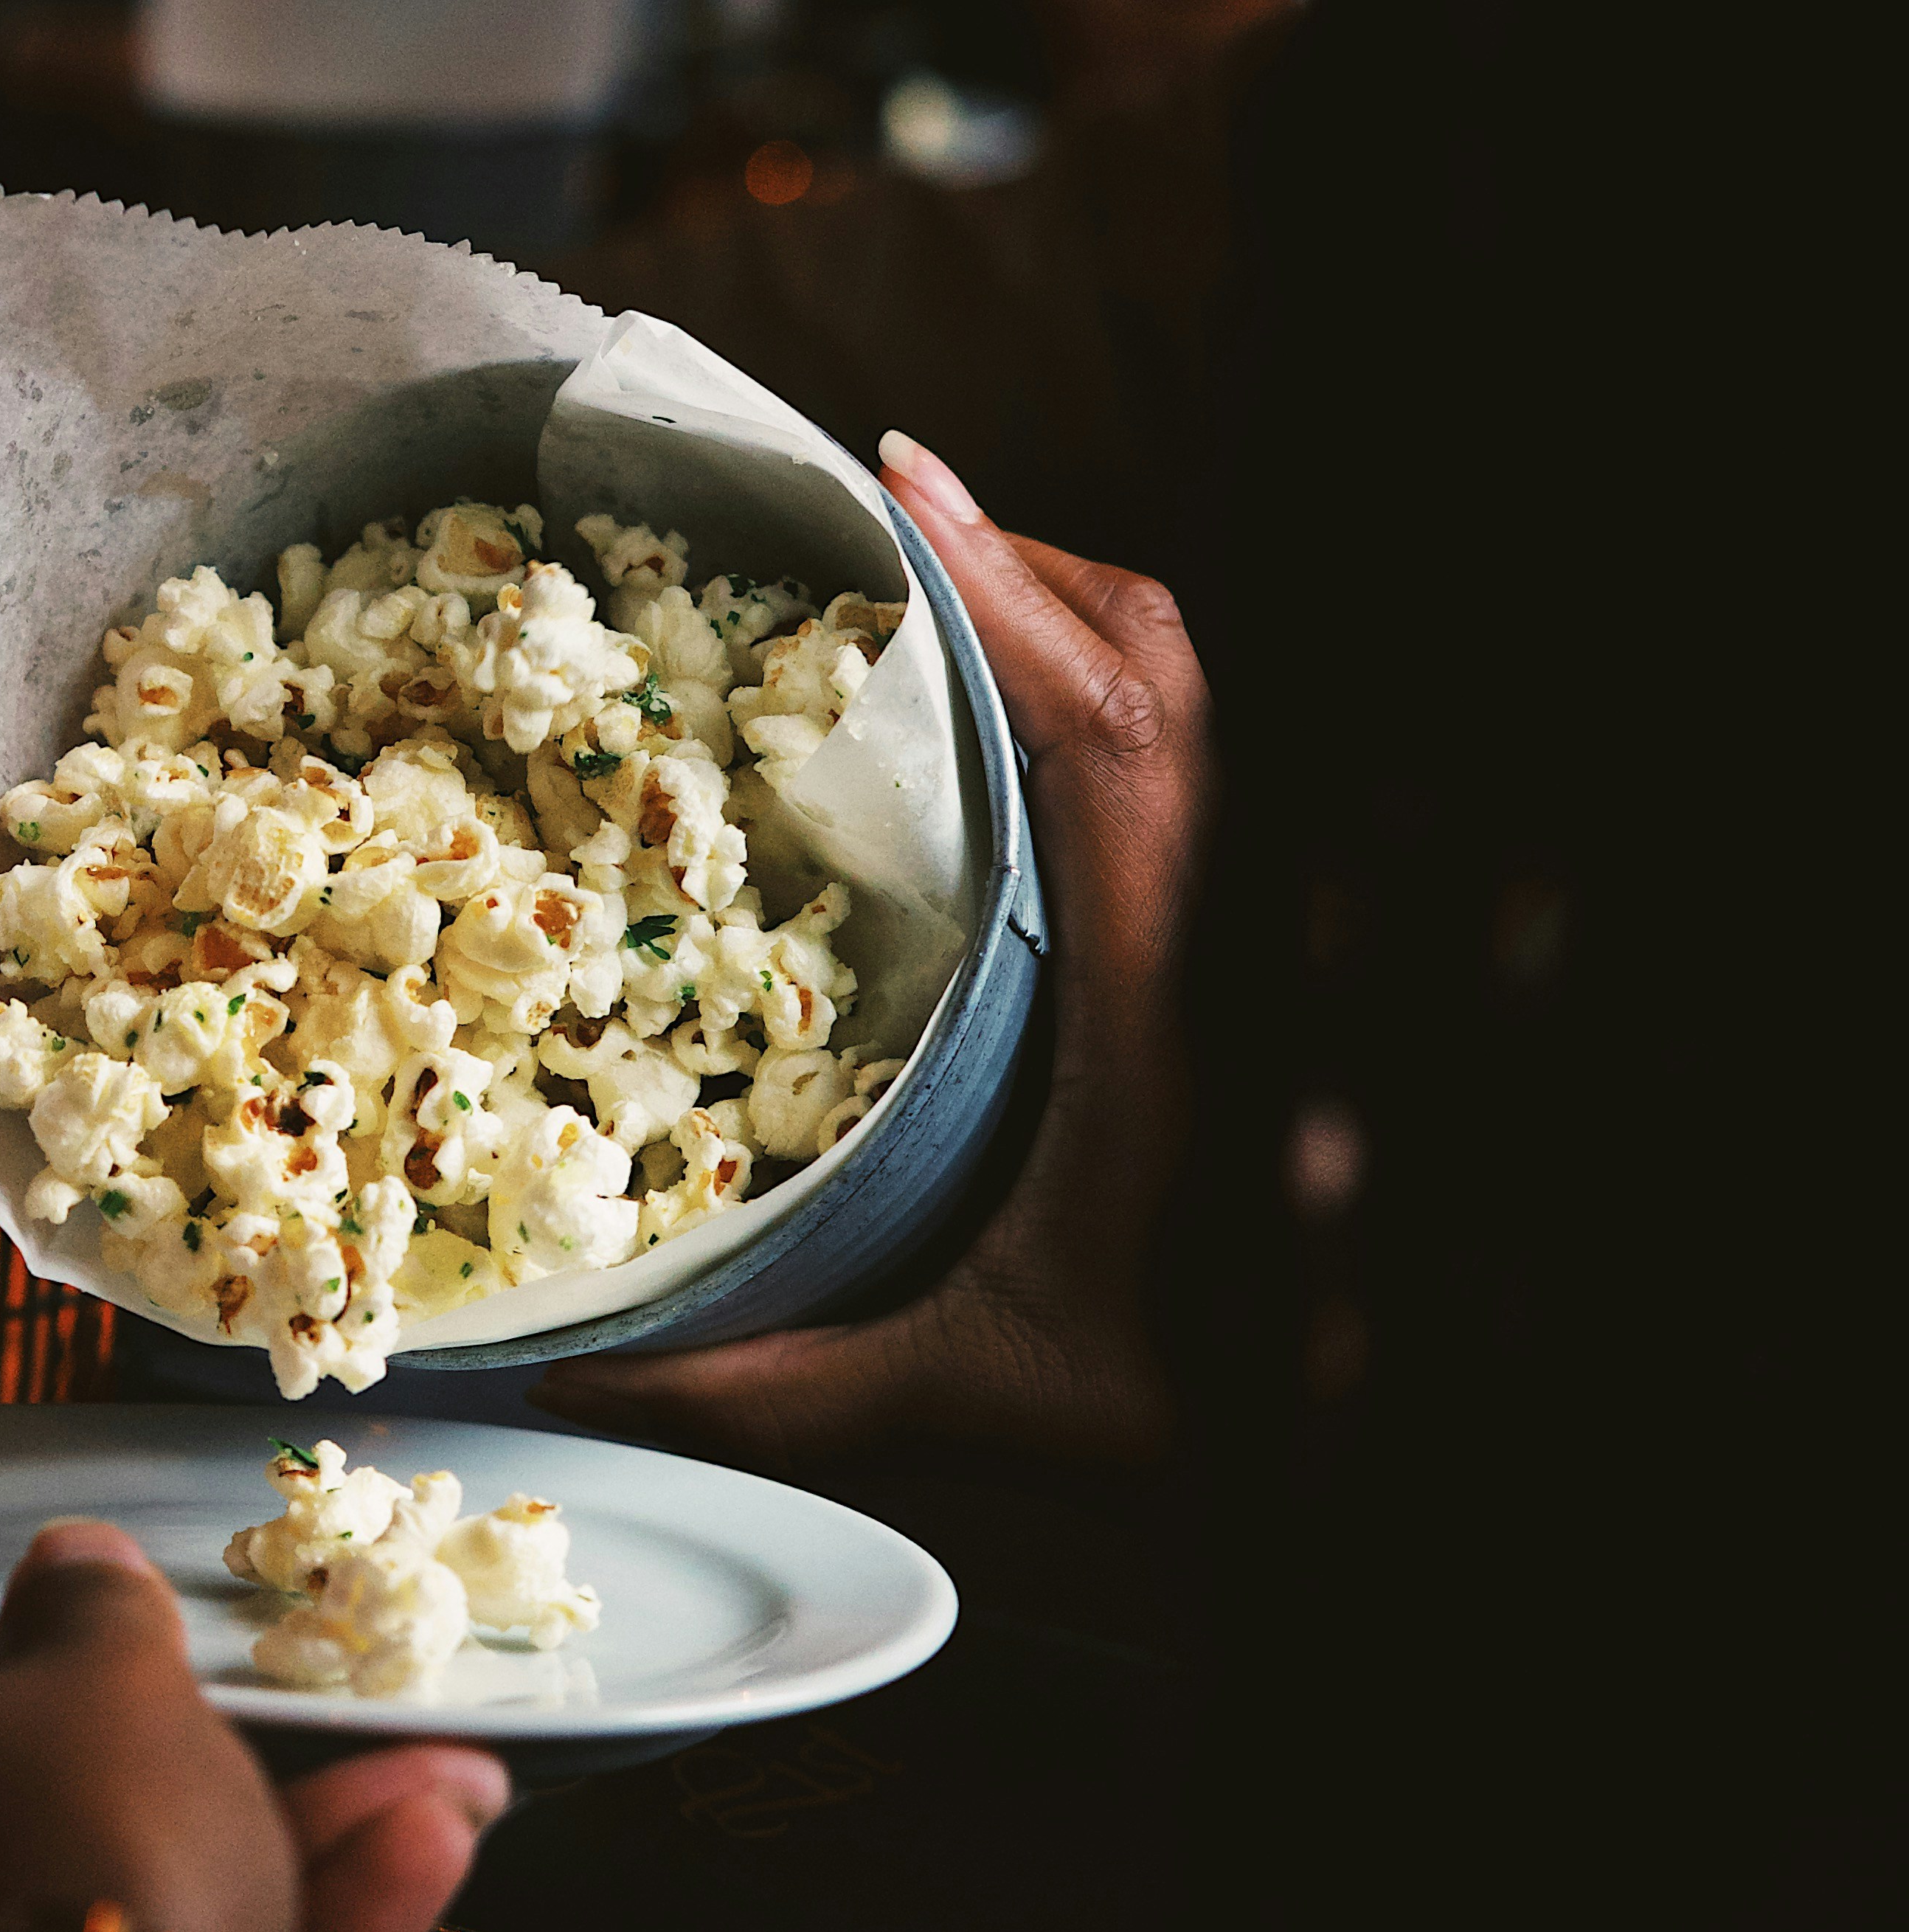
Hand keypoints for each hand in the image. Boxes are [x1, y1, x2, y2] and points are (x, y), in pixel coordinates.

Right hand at [535, 430, 1211, 1468]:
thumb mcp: (976, 1401)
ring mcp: (1252, 937)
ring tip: (929, 592)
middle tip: (883, 512)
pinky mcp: (1249, 961)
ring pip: (1190, 708)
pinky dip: (1096, 705)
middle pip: (1160, 672)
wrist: (1363, 1445)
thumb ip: (776, 1384)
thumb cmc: (1191, 1419)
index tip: (899, 487)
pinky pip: (1185, 777)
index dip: (1006, 593)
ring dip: (1065, 624)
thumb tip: (568, 1374)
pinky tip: (1002, 734)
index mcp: (1164, 1008)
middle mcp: (1223, 942)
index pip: (1109, 737)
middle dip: (1021, 564)